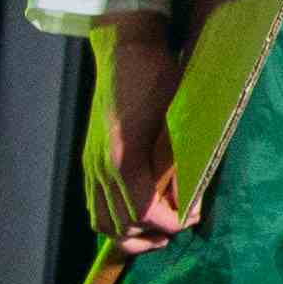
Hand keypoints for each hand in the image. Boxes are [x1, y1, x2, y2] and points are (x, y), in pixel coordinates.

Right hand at [88, 18, 194, 248]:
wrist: (125, 50)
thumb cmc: (157, 78)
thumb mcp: (176, 119)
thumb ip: (176, 162)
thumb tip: (187, 195)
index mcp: (124, 159)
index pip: (143, 212)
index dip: (171, 222)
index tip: (193, 216)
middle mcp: (101, 167)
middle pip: (120, 224)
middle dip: (153, 233)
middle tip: (179, 225)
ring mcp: (91, 164)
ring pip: (101, 220)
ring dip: (130, 232)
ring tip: (158, 229)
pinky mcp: (89, 159)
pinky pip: (94, 203)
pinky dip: (114, 217)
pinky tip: (136, 212)